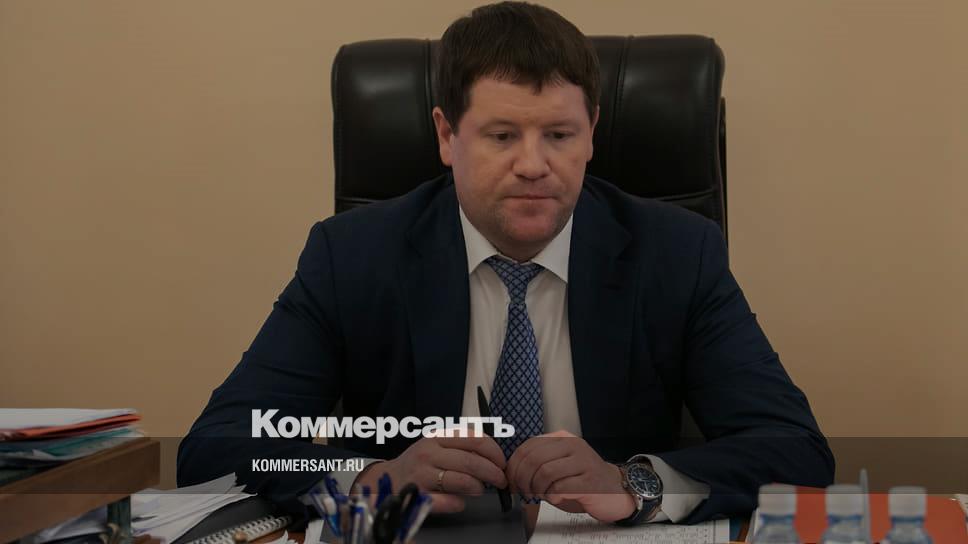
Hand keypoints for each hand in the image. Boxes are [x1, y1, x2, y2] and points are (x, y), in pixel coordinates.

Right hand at [354, 434, 507, 512]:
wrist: (387, 480)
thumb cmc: (420, 463)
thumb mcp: (438, 446)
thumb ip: (462, 448)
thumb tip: (494, 457)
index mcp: (438, 437)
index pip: (475, 439)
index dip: (494, 452)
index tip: (502, 463)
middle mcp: (429, 452)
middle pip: (471, 461)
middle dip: (493, 473)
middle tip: (501, 481)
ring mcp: (422, 474)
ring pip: (461, 480)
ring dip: (477, 487)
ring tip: (480, 490)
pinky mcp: (417, 494)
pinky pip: (445, 500)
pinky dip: (457, 503)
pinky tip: (460, 502)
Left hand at [506, 430, 635, 522]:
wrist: (615, 490)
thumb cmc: (582, 480)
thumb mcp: (558, 465)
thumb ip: (538, 464)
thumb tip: (511, 474)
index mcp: (562, 438)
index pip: (528, 447)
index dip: (514, 466)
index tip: (511, 481)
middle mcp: (573, 445)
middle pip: (534, 459)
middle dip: (523, 480)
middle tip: (525, 492)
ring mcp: (583, 462)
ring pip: (545, 473)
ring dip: (537, 489)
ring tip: (542, 495)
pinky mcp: (590, 481)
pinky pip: (560, 488)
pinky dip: (553, 497)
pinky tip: (557, 499)